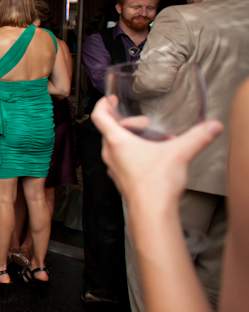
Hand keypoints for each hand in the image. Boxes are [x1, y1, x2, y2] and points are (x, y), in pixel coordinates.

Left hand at [91, 97, 221, 212]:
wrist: (152, 213)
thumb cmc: (155, 185)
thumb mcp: (179, 153)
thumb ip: (197, 137)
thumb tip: (211, 127)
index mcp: (117, 142)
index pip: (100, 117)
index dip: (103, 105)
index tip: (108, 99)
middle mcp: (111, 155)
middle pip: (110, 131)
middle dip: (128, 123)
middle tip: (145, 124)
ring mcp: (115, 169)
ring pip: (116, 147)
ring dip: (132, 139)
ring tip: (153, 141)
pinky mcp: (122, 181)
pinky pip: (123, 161)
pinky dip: (134, 154)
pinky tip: (154, 159)